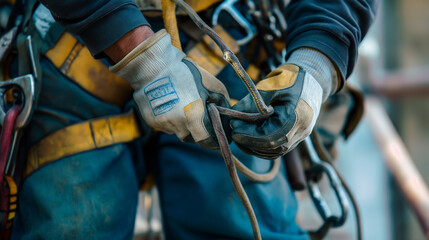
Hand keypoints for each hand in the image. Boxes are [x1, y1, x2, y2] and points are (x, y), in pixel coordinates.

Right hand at [111, 29, 230, 148]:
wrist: (154, 66)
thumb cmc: (187, 73)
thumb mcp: (212, 85)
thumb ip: (222, 103)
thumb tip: (226, 116)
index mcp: (193, 117)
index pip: (206, 141)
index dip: (213, 141)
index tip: (217, 138)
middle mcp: (178, 124)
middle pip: (192, 138)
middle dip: (199, 132)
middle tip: (201, 119)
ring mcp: (163, 124)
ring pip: (179, 132)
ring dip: (185, 125)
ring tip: (185, 108)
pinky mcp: (153, 121)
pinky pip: (167, 127)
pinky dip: (173, 120)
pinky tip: (173, 105)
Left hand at [230, 64, 322, 158]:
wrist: (313, 78)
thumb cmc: (291, 78)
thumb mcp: (270, 86)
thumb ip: (252, 102)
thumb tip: (233, 117)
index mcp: (296, 117)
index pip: (269, 137)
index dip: (248, 136)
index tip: (233, 126)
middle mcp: (301, 131)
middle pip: (271, 148)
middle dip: (248, 141)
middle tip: (234, 128)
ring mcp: (300, 136)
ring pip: (274, 152)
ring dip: (253, 146)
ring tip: (240, 132)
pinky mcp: (296, 138)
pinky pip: (277, 149)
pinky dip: (261, 146)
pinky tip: (250, 136)